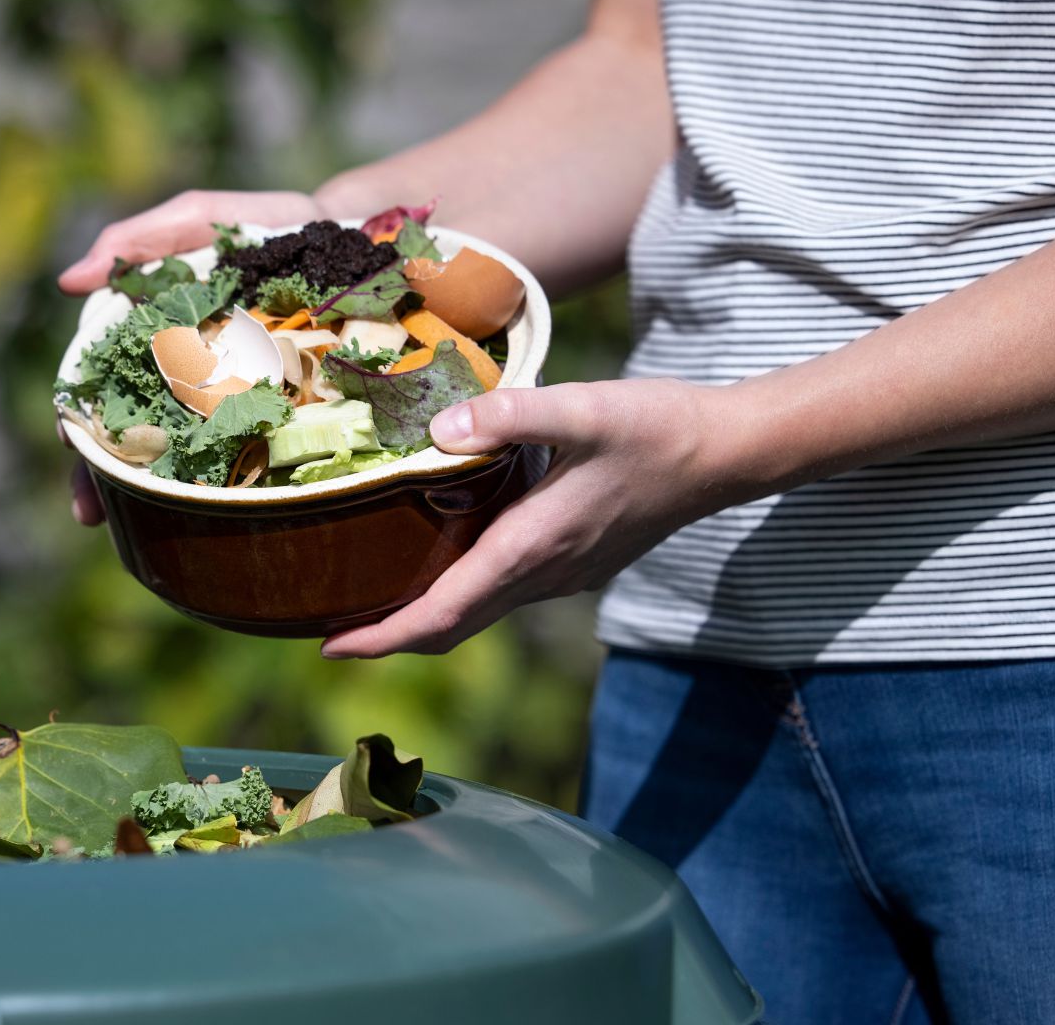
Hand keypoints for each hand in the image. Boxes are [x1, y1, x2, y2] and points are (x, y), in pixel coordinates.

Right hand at [59, 189, 330, 524]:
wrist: (350, 239)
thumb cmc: (262, 229)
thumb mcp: (195, 219)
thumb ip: (136, 242)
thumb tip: (68, 280)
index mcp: (157, 344)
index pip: (104, 391)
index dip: (80, 423)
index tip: (71, 446)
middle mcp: (187, 383)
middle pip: (134, 438)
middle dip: (106, 478)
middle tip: (92, 510)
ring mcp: (233, 406)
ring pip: (184, 461)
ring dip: (152, 497)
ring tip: (134, 525)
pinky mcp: (280, 419)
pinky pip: (252, 458)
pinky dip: (229, 492)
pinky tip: (217, 518)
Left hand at [320, 378, 764, 657]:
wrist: (726, 452)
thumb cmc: (657, 428)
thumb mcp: (584, 407)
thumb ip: (510, 414)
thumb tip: (440, 429)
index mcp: (531, 547)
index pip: (442, 615)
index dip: (382, 637)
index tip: (329, 645)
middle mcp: (543, 574)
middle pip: (451, 628)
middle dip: (388, 637)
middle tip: (328, 633)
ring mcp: (563, 575)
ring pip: (478, 613)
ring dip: (422, 618)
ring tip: (370, 598)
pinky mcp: (576, 562)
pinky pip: (502, 593)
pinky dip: (458, 595)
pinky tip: (440, 561)